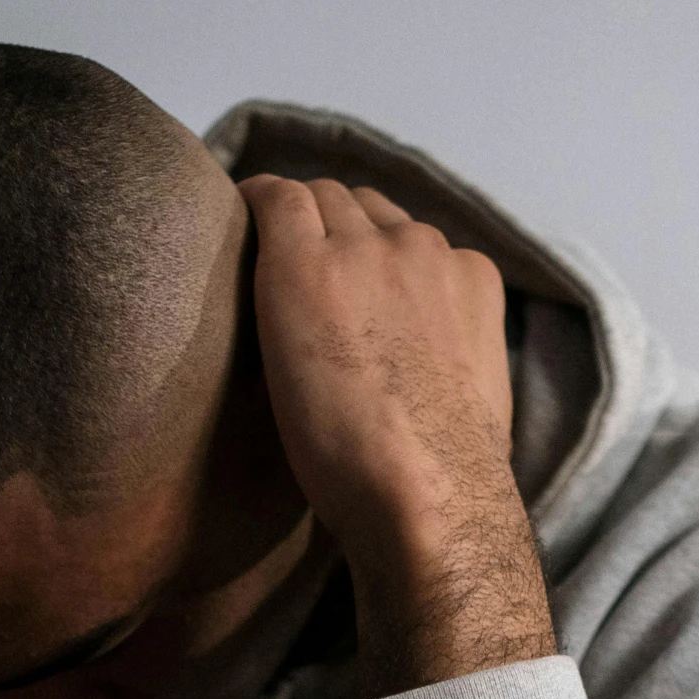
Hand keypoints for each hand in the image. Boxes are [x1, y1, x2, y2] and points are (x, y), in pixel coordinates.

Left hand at [240, 177, 554, 697]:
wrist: (426, 500)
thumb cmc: (445, 481)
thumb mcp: (471, 400)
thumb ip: (449, 357)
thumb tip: (425, 378)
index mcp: (470, 280)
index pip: (409, 235)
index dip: (368, 249)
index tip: (342, 274)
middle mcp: (423, 249)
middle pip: (361, 206)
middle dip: (327, 227)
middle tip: (290, 268)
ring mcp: (366, 250)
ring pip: (319, 198)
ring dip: (292, 222)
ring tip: (256, 254)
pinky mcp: (306, 264)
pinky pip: (273, 200)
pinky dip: (251, 204)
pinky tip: (227, 222)